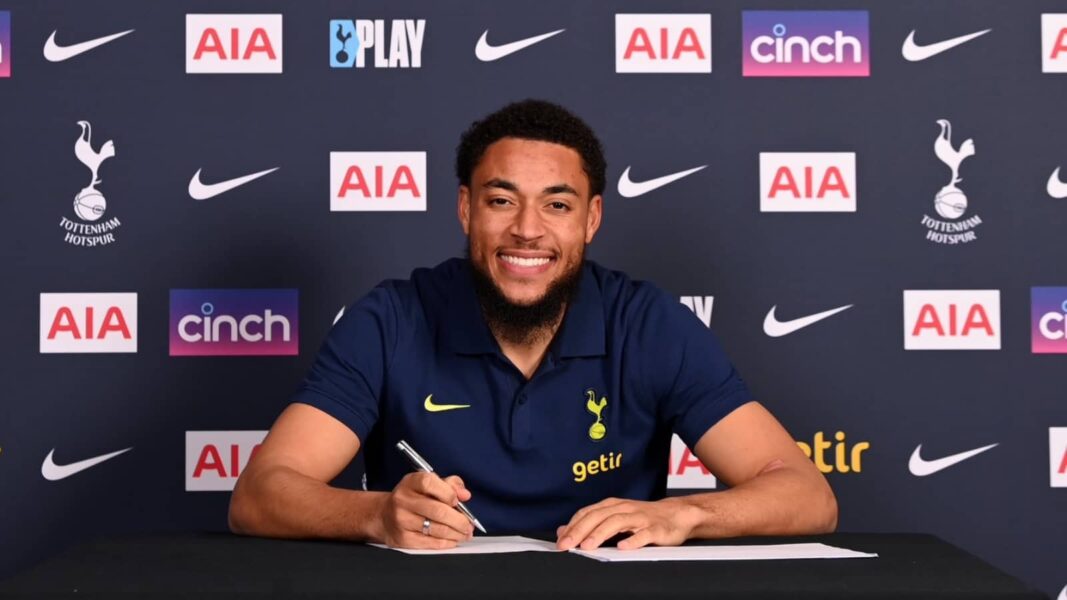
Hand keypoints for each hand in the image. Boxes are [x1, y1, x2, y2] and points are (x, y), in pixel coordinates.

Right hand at [374, 472, 473, 548]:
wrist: (384, 515)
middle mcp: (403, 500)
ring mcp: (401, 520)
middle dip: (460, 520)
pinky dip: (446, 542)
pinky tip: (452, 540)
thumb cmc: (412, 498)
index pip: (430, 483)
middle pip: (438, 511)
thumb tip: (464, 494)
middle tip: (469, 525)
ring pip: (437, 529)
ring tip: (464, 533)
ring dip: (456, 533)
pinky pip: (430, 543)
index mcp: (411, 482)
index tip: (458, 501)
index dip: (448, 493)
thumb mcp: (428, 484)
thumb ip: (449, 485)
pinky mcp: (402, 539)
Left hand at [556, 497, 701, 550]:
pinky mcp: (656, 529)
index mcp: (613, 506)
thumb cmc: (643, 518)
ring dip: (600, 534)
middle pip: (598, 517)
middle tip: (566, 545)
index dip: (572, 526)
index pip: (588, 513)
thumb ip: (590, 523)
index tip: (560, 541)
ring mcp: (640, 518)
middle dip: (580, 531)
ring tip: (587, 546)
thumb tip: (563, 531)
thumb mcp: (615, 517)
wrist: (677, 515)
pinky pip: (643, 534)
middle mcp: (625, 508)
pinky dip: (632, 540)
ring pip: (617, 523)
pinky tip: (622, 547)